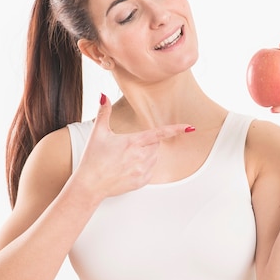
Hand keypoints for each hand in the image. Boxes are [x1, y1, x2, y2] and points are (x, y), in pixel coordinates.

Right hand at [74, 94, 193, 199]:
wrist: (89, 185)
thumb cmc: (92, 160)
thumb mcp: (98, 133)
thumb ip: (103, 113)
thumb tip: (103, 95)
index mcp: (133, 142)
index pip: (159, 133)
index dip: (176, 129)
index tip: (189, 127)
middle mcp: (140, 157)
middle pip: (156, 145)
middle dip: (148, 143)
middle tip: (130, 146)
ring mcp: (141, 171)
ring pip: (155, 158)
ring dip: (147, 155)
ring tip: (127, 158)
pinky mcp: (141, 182)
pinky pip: (151, 172)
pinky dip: (144, 168)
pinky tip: (129, 168)